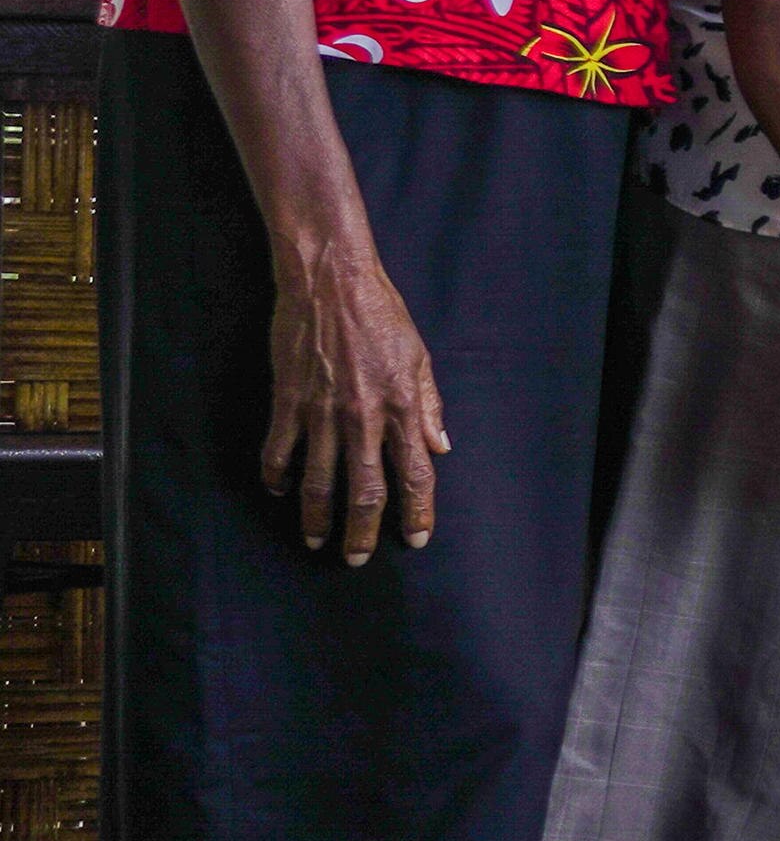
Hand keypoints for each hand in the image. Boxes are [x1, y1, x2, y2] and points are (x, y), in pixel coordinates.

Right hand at [261, 242, 446, 561]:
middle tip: (357, 559)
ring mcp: (323, 411)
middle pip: (366, 490)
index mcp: (403, 406)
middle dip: (363, 531)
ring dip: (316, 516)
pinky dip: (277, 475)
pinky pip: (279, 450)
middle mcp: (365, 416)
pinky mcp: (288, 400)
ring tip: (315, 539)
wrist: (331, 281)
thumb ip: (429, 406)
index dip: (418, 511)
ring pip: (319, 480)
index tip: (417, 539)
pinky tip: (279, 490)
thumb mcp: (420, 357)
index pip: (416, 473)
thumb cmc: (381, 314)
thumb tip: (441, 446)